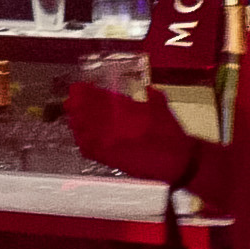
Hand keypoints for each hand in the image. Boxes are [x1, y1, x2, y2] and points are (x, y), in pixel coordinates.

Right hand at [59, 77, 197, 182]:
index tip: (78, 88)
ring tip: (72, 117)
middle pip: (91, 115)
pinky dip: (85, 144)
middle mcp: (115, 127)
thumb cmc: (170, 134)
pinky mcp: (111, 157)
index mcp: (125, 113)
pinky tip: (80, 138)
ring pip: (88, 132)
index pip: (102, 100)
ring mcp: (112, 143)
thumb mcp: (162, 113)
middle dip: (80, 108)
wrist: (179, 160)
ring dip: (79, 125)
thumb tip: (148, 88)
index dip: (89, 94)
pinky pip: (92, 150)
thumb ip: (154, 100)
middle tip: (70, 103)